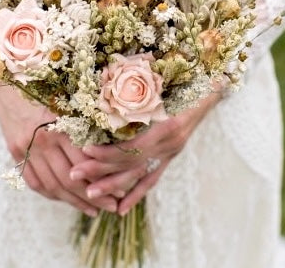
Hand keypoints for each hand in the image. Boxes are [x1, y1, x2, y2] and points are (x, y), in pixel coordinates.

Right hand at [0, 85, 118, 216]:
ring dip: (73, 201)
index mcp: (59, 126)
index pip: (84, 162)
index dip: (102, 179)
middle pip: (69, 179)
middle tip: (111, 206)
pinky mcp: (15, 152)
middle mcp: (42, 140)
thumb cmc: (43, 88)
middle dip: (93, 197)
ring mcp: (26, 149)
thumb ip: (83, 125)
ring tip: (91, 210)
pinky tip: (64, 199)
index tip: (119, 189)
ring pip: (52, 185)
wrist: (8, 81)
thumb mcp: (66, 102)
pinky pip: (34, 182)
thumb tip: (107, 149)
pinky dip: (50, 194)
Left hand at [70, 90, 221, 214]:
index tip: (84, 149)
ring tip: (89, 193)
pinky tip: (121, 208)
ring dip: (113, 185)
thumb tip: (105, 76)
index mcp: (167, 124)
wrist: (210, 86)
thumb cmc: (185, 78)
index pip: (132, 146)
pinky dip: (136, 193)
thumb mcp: (162, 78)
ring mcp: (171, 151)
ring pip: (139, 174)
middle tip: (74, 175)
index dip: (108, 150)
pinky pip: (152, 178)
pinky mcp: (172, 155)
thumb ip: (139, 82)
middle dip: (100, 170)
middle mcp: (170, 142)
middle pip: (130, 162)